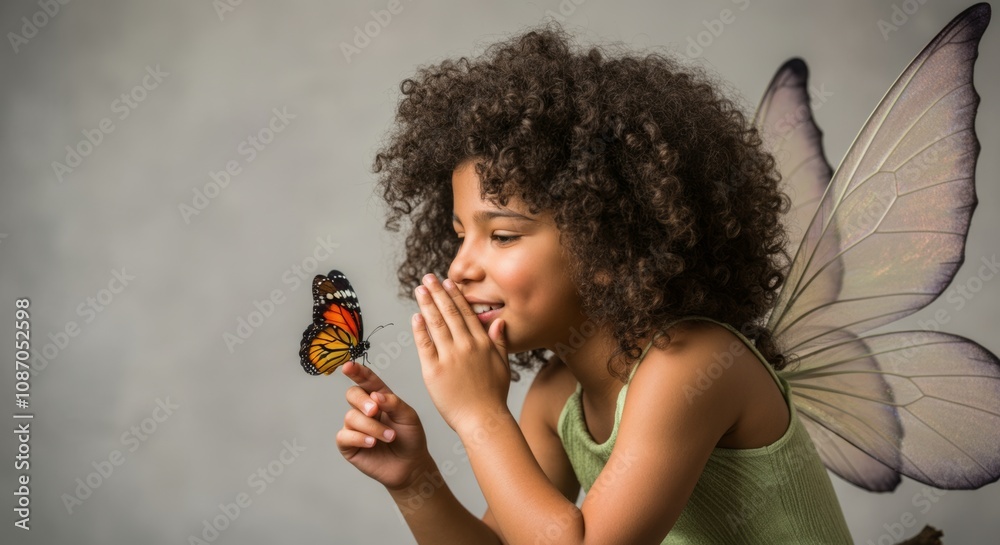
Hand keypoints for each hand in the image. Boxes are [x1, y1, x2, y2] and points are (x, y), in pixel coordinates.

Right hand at [336, 361, 433, 490]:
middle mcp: (364, 410)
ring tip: (389, 436)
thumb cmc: (411, 439)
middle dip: (362, 401)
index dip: (357, 372)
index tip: (348, 366)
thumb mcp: (409, 416)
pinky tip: (372, 443)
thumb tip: (375, 395)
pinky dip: (359, 438)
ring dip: (371, 427)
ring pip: (351, 417)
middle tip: (375, 411)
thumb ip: (394, 403)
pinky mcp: (349, 445)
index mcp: (379, 398)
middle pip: (352, 394)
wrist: (411, 466)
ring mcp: (355, 427)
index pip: (366, 380)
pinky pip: (344, 435)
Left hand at [412, 274, 511, 433]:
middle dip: (437, 293)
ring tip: (419, 290)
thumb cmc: (494, 397)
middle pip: (449, 313)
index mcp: (482, 343)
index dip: (455, 296)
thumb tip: (499, 322)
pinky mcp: (434, 370)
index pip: (466, 313)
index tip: (447, 283)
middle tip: (428, 278)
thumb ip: (500, 342)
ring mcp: (450, 357)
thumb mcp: (503, 366)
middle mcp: (466, 346)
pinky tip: (416, 316)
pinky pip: (425, 345)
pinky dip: (420, 329)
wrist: (483, 420)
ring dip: (427, 304)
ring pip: (436, 324)